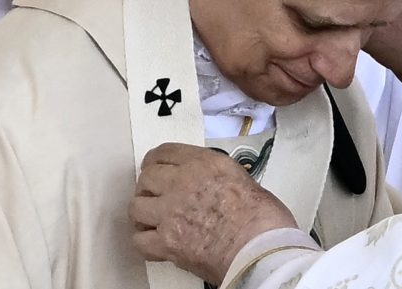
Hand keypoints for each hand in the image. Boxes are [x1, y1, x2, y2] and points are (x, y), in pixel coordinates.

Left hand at [129, 143, 297, 284]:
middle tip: (157, 197)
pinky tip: (156, 242)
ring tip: (154, 220)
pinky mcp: (166, 242)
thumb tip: (214, 187)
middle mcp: (182, 182)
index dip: (157, 162)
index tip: (157, 168)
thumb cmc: (265, 221)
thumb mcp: (245, 180)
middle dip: (150, 188)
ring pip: (136, 206)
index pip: (165, 152)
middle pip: (147, 177)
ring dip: (143, 213)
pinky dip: (144, 241)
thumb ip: (220, 179)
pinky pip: (138, 240)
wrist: (261, 249)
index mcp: (205, 163)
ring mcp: (170, 212)